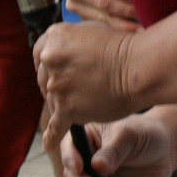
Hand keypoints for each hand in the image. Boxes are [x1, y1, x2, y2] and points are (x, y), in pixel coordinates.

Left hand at [34, 20, 135, 150]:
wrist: (137, 66)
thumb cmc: (121, 46)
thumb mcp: (89, 30)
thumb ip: (69, 41)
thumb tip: (59, 50)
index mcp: (54, 38)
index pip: (39, 55)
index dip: (48, 65)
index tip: (54, 71)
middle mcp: (50, 60)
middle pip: (44, 79)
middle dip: (57, 85)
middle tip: (73, 89)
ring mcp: (58, 85)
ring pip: (52, 102)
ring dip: (63, 105)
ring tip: (81, 105)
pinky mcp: (67, 108)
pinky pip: (55, 128)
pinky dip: (52, 138)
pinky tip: (49, 146)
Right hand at [61, 115, 175, 176]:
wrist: (164, 151)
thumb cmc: (145, 134)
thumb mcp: (131, 135)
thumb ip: (114, 150)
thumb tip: (98, 166)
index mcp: (86, 138)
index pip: (71, 147)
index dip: (71, 157)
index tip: (79, 166)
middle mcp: (85, 162)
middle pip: (73, 175)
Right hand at [62, 0, 141, 30]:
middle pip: (103, 1)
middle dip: (127, 7)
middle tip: (147, 10)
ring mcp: (71, 3)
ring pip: (103, 16)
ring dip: (125, 20)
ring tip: (145, 21)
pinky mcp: (78, 15)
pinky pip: (102, 24)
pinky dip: (120, 27)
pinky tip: (136, 29)